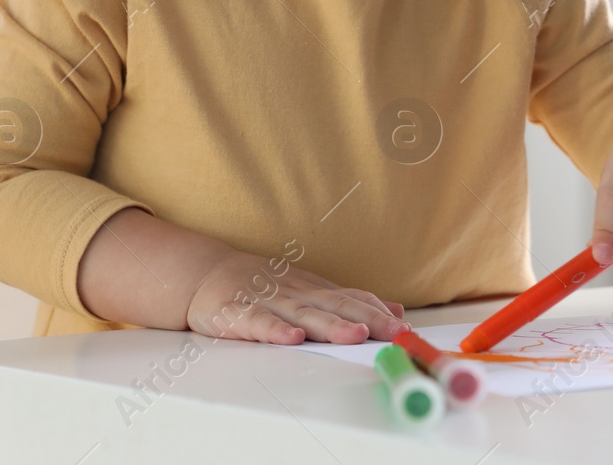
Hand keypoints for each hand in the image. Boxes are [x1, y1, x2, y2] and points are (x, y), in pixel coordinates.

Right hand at [185, 250, 408, 345]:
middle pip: (337, 307)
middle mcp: (297, 293)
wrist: (206, 274)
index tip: (406, 329)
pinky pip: (258, 322)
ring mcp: (268, 300)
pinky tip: (292, 338)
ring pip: (303, 314)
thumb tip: (394, 310)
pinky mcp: (237, 312)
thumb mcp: (310, 290)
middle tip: (396, 332)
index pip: (353, 300)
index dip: (379, 313)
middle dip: (368, 320)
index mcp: (314, 290)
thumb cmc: (264, 286)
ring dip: (331, 325)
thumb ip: (349, 302)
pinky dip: (275, 330)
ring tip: (356, 335)